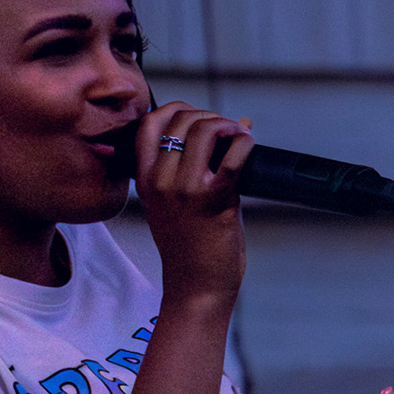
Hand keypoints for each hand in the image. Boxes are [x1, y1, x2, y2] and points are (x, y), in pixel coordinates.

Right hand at [137, 101, 252, 301]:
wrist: (195, 284)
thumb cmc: (189, 245)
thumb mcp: (171, 204)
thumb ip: (189, 167)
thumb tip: (235, 124)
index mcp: (144, 180)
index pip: (148, 124)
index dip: (175, 109)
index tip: (196, 118)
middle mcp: (159, 182)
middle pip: (179, 120)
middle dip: (207, 116)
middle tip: (223, 132)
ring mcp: (184, 190)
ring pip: (204, 129)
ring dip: (227, 125)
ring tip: (237, 138)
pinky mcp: (213, 199)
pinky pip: (233, 154)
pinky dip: (245, 142)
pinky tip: (249, 146)